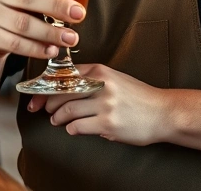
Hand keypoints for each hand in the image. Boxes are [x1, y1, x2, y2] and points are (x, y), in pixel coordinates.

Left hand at [27, 64, 173, 145]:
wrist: (164, 112)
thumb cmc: (138, 97)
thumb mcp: (115, 79)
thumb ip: (91, 80)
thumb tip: (63, 89)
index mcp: (100, 71)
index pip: (63, 76)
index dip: (45, 87)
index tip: (36, 96)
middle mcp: (101, 84)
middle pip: (61, 92)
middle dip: (47, 103)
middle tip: (44, 110)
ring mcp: (104, 104)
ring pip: (67, 110)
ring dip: (58, 118)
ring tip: (57, 121)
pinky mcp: (108, 123)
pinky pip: (78, 126)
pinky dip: (71, 129)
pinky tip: (73, 129)